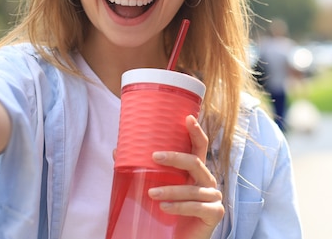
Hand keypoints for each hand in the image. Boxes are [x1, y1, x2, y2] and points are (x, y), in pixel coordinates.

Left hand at [148, 115, 224, 238]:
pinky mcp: (215, 214)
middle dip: (175, 157)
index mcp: (196, 172)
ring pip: (193, 188)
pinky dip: (180, 206)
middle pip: (195, 162)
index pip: (199, 147)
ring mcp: (213, 197)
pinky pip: (197, 206)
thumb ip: (141, 171)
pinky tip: (165, 207)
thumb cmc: (166, 213)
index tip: (187, 118)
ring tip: (151, 193)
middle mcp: (207, 181)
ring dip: (171, 189)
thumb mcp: (154, 188)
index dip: (195, 131)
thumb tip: (117, 150)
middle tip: (154, 156)